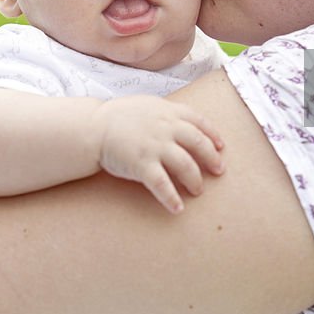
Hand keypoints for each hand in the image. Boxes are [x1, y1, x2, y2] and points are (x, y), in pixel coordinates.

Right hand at [91, 95, 224, 213]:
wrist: (92, 127)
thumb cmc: (119, 117)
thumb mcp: (148, 105)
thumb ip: (167, 114)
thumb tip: (185, 124)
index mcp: (168, 112)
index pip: (199, 121)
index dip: (213, 135)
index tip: (221, 147)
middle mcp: (166, 128)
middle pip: (198, 144)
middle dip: (212, 159)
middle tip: (219, 171)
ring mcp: (155, 146)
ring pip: (185, 165)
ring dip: (195, 180)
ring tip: (198, 190)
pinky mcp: (142, 164)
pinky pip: (162, 184)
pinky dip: (172, 197)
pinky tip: (177, 208)